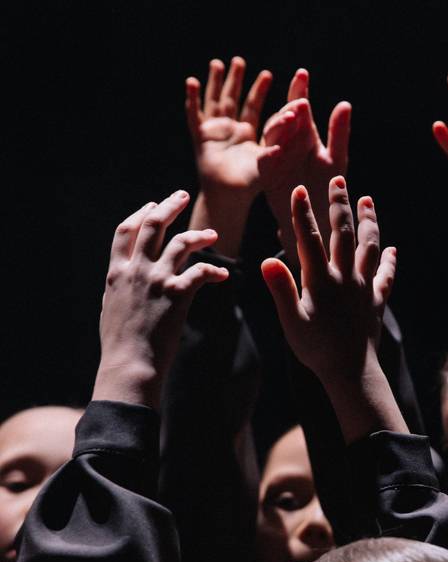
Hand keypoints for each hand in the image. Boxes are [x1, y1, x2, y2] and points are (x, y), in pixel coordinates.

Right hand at [93, 193, 228, 408]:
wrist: (129, 366)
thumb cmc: (120, 346)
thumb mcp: (110, 310)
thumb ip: (118, 290)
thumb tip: (119, 284)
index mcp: (116, 273)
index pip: (125, 231)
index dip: (140, 214)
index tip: (152, 205)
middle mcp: (135, 270)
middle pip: (153, 225)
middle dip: (169, 206)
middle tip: (182, 195)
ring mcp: (156, 281)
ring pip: (181, 242)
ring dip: (199, 234)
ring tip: (213, 234)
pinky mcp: (177, 295)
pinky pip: (201, 272)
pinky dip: (214, 271)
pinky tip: (224, 276)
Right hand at [185, 56, 272, 195]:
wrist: (229, 197)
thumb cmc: (251, 185)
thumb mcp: (267, 163)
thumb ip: (278, 142)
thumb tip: (291, 122)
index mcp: (248, 133)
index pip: (255, 107)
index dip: (260, 91)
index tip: (268, 75)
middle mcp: (231, 130)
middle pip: (233, 99)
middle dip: (237, 80)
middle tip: (240, 61)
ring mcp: (215, 132)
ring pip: (215, 101)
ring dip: (216, 83)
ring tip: (217, 63)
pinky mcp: (201, 137)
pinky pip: (195, 114)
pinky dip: (193, 99)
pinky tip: (192, 82)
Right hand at [258, 68, 351, 248]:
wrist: (319, 219)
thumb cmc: (328, 188)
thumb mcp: (336, 158)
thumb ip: (338, 132)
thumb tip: (345, 103)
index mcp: (304, 133)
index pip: (299, 106)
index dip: (299, 89)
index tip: (302, 73)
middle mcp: (287, 141)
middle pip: (283, 117)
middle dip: (289, 108)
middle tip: (300, 102)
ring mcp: (275, 156)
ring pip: (271, 135)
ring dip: (279, 126)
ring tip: (290, 119)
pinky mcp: (266, 174)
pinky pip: (264, 162)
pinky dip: (269, 156)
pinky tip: (277, 150)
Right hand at [261, 179, 396, 399]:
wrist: (351, 373)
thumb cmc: (316, 350)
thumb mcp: (291, 321)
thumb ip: (281, 289)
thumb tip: (267, 260)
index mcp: (320, 281)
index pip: (311, 239)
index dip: (304, 213)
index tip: (301, 189)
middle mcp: (345, 278)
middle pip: (344, 234)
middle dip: (340, 205)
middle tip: (339, 179)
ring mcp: (363, 288)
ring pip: (369, 248)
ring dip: (370, 222)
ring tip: (368, 200)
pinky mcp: (376, 302)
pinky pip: (385, 278)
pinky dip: (390, 263)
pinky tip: (393, 251)